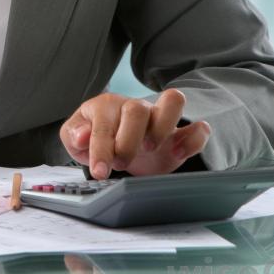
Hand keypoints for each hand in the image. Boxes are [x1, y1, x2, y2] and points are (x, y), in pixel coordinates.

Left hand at [59, 89, 210, 178]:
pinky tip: (177, 154)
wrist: (117, 143)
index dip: (101, 149)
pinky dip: (193, 140)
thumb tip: (81, 136)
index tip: (100, 172)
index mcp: (106, 106)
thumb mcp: (76, 138)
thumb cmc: (97, 138)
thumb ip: (74, 134)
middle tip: (121, 163)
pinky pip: (199, 128)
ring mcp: (159, 118)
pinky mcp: (180, 134)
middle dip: (128, 142)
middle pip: (137, 109)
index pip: (104, 124)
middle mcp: (134, 107)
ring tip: (150, 149)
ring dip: (162, 127)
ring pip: (173, 101)